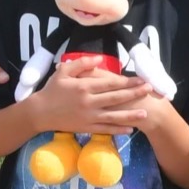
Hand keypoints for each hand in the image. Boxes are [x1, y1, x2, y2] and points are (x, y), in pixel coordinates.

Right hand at [37, 62, 152, 136]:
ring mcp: (88, 116)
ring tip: (145, 114)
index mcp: (84, 86)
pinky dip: (118, 130)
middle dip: (134, 94)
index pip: (111, 83)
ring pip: (113, 116)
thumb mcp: (63, 71)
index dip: (127, 81)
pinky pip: (105, 129)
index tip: (141, 79)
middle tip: (149, 90)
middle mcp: (88, 102)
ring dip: (130, 115)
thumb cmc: (52, 90)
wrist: (39, 112)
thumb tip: (99, 58)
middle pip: (116, 98)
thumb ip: (81, 63)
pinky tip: (130, 129)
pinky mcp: (86, 127)